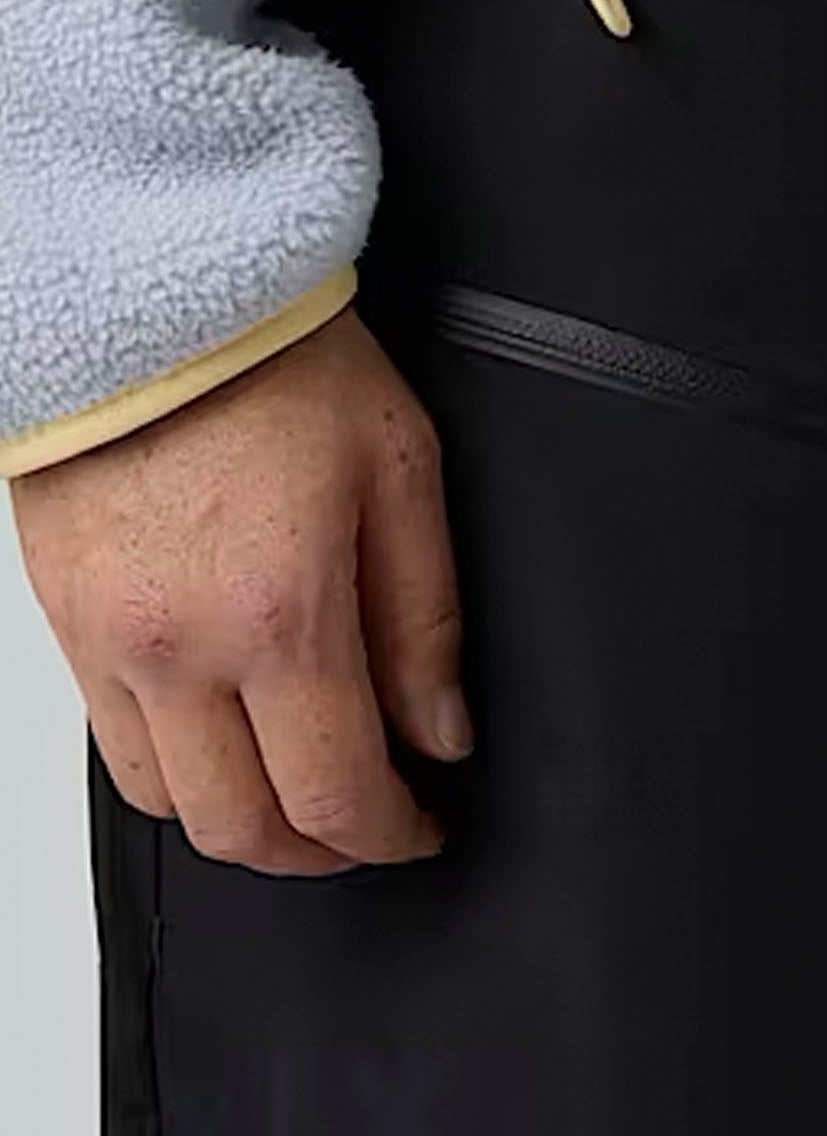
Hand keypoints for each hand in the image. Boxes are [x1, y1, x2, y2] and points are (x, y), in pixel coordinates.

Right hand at [8, 301, 470, 873]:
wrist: (155, 293)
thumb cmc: (277, 357)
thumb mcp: (401, 465)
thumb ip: (426, 614)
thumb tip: (442, 727)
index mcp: (281, 611)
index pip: (336, 792)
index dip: (392, 833)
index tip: (422, 824)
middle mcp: (182, 648)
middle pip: (245, 830)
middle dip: (320, 850)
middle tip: (368, 821)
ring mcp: (110, 644)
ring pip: (171, 806)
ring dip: (243, 822)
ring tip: (299, 789)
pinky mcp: (66, 625)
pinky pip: (113, 748)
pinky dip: (177, 769)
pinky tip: (225, 734)